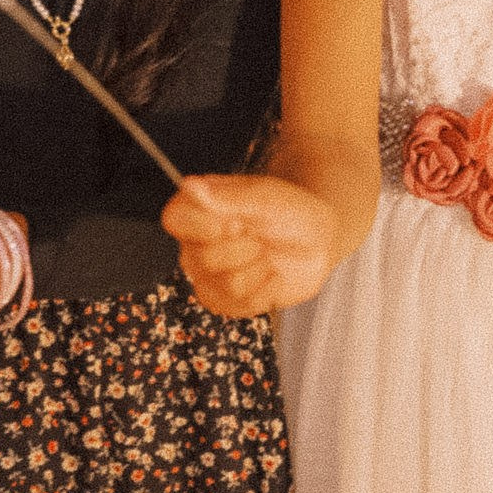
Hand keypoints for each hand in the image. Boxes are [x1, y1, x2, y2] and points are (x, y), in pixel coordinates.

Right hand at [162, 174, 340, 316]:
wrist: (318, 242)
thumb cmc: (291, 213)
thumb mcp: (268, 198)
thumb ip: (231, 196)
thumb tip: (191, 186)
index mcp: (198, 210)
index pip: (174, 219)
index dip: (203, 226)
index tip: (236, 223)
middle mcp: (195, 243)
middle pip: (203, 258)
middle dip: (246, 248)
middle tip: (261, 236)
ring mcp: (207, 275)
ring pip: (227, 284)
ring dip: (259, 268)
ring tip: (268, 254)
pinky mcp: (224, 301)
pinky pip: (240, 305)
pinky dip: (266, 290)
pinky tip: (271, 274)